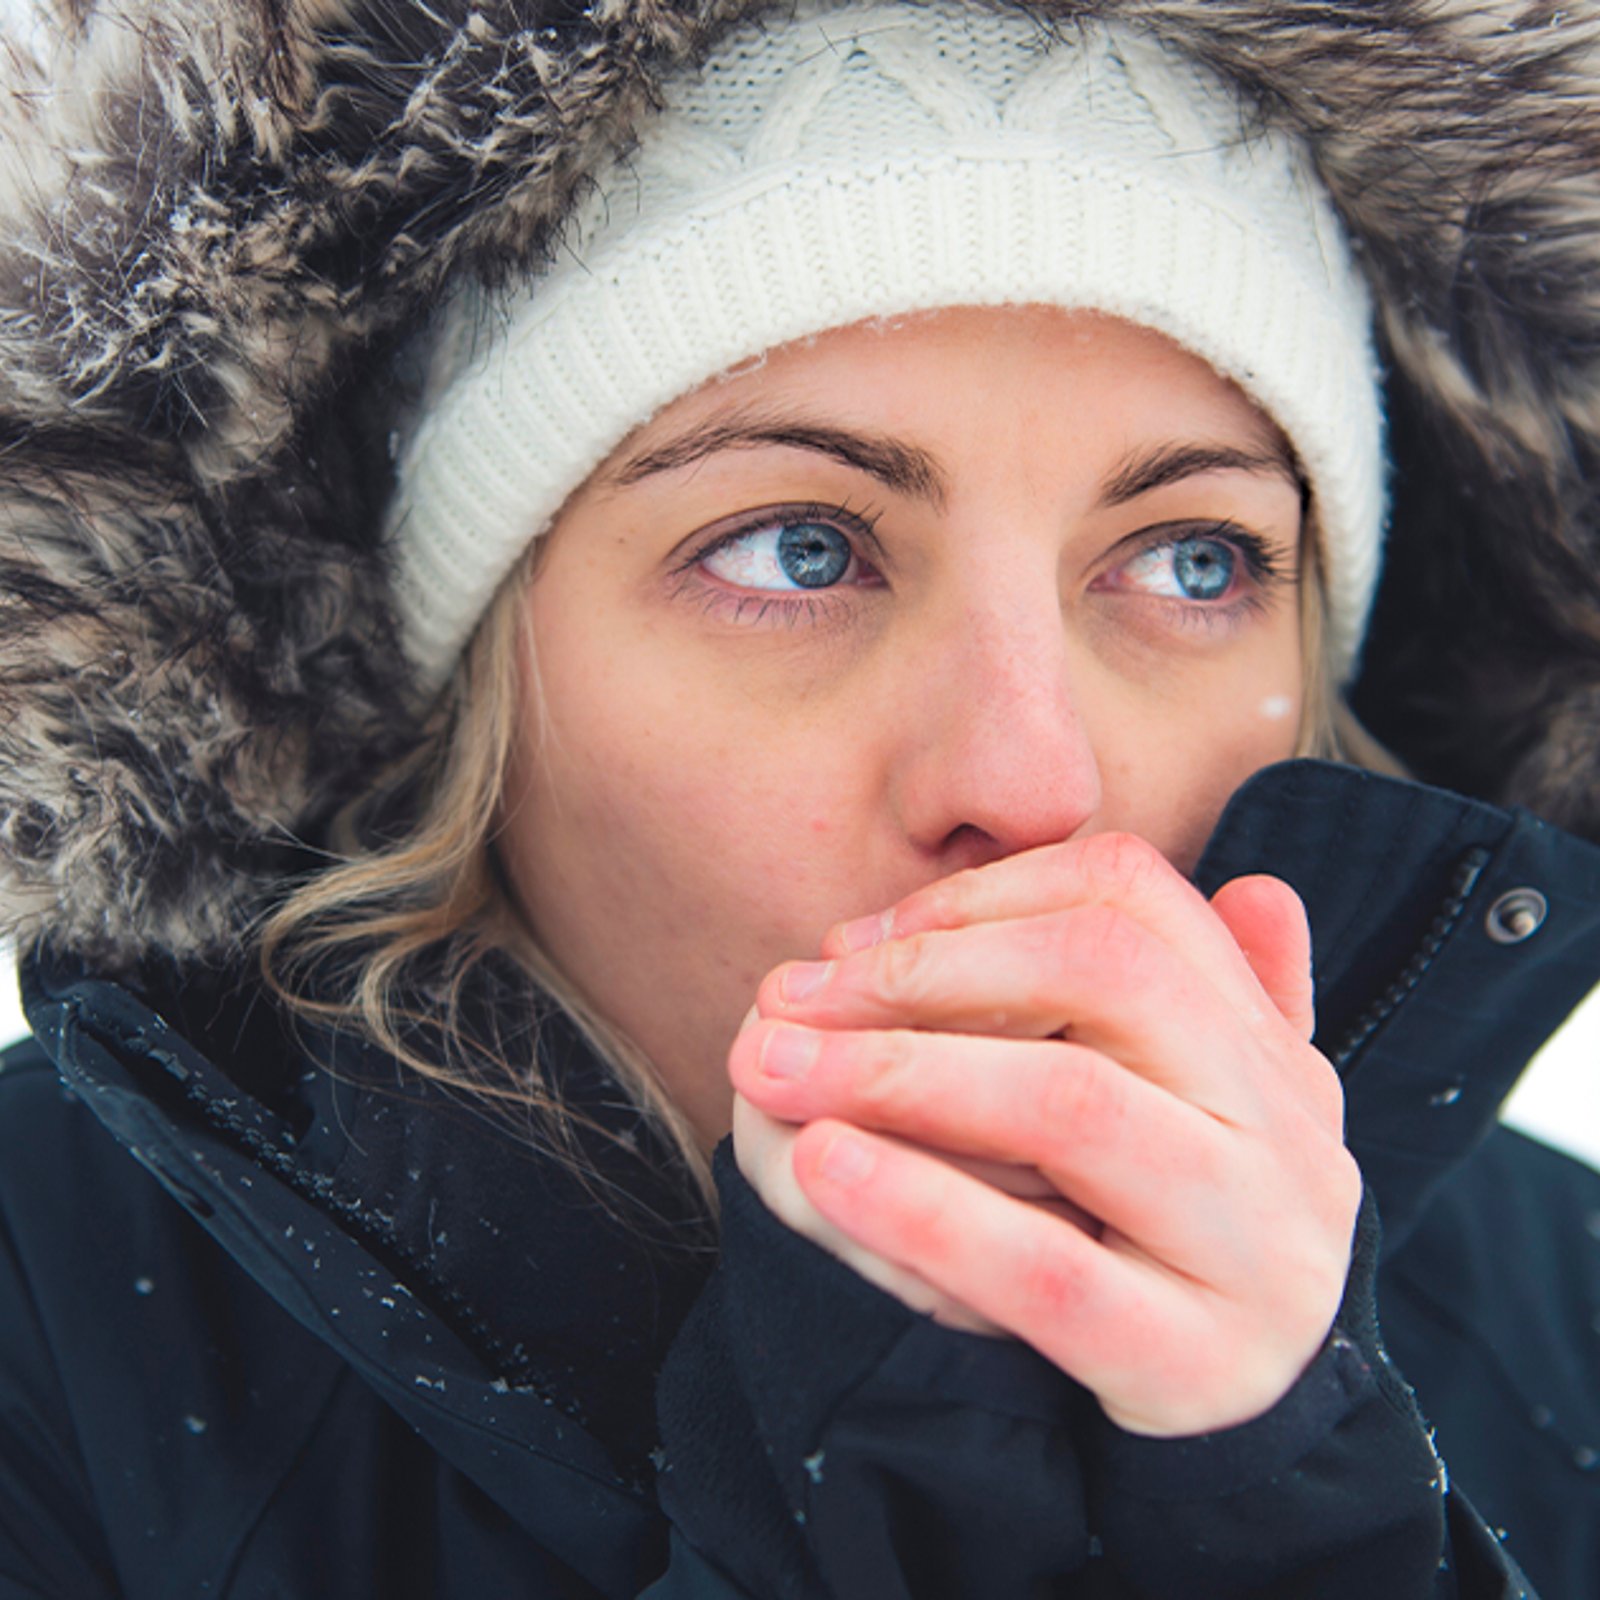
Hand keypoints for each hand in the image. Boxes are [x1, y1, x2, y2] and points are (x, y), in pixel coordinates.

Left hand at [728, 833, 1361, 1437]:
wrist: (1245, 1419)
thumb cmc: (1178, 1228)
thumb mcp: (1199, 1102)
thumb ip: (1197, 998)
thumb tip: (1252, 885)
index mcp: (1267, 1044)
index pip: (1131, 895)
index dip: (983, 895)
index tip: (859, 940)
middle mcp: (1285, 1128)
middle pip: (1105, 975)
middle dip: (925, 971)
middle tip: (791, 996)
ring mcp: (1252, 1247)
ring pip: (1071, 1105)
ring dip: (902, 1069)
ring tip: (772, 1067)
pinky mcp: (1192, 1361)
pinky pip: (1048, 1270)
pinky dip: (924, 1206)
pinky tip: (821, 1165)